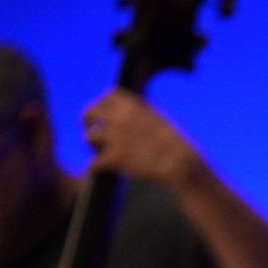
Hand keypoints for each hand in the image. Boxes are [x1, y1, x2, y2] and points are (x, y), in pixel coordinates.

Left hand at [82, 89, 210, 191]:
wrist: (180, 163)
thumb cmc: (173, 143)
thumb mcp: (157, 117)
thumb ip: (139, 112)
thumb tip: (126, 111)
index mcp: (132, 104)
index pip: (107, 96)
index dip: (102, 105)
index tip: (103, 115)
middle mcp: (119, 116)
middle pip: (90, 113)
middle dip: (88, 123)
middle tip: (92, 133)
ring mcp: (114, 137)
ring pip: (89, 137)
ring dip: (93, 146)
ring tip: (100, 153)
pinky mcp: (113, 157)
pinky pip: (93, 162)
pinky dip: (95, 168)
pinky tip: (98, 170)